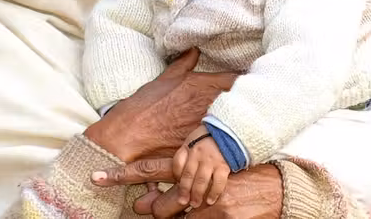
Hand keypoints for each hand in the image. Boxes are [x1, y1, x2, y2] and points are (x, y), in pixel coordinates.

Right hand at [84, 49, 236, 161]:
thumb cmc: (143, 107)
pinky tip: (229, 140)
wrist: (128, 138)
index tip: (249, 81)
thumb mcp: (163, 79)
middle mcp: (210, 103)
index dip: (244, 80)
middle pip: (241, 100)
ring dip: (240, 119)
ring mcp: (211, 126)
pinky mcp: (206, 146)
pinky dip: (230, 139)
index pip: (236, 78)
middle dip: (245, 99)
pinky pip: (227, 141)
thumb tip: (194, 50)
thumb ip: (183, 64)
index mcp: (201, 84)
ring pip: (237, 121)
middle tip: (249, 99)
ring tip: (242, 120)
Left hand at [92, 159, 282, 218]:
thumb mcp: (208, 158)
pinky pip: (199, 217)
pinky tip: (208, 211)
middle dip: (156, 209)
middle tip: (143, 207)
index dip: (122, 174)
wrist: (274, 184)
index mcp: (189, 160)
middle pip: (164, 205)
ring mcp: (211, 199)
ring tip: (191, 206)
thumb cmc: (236, 167)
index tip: (96, 176)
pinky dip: (197, 217)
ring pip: (181, 216)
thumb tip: (154, 189)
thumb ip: (182, 167)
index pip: (150, 168)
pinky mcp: (223, 212)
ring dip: (181, 216)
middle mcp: (197, 179)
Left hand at [174, 125, 229, 207]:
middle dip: (184, 190)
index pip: (177, 163)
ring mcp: (211, 160)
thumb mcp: (194, 138)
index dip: (176, 175)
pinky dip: (214, 193)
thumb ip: (188, 152)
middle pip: (188, 175)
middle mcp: (198, 153)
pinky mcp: (223, 166)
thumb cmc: (210, 136)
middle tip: (183, 201)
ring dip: (197, 194)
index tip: (177, 183)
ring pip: (201, 181)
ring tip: (194, 203)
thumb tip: (180, 171)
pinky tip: (210, 200)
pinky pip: (218, 182)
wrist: (230, 131)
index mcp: (189, 146)